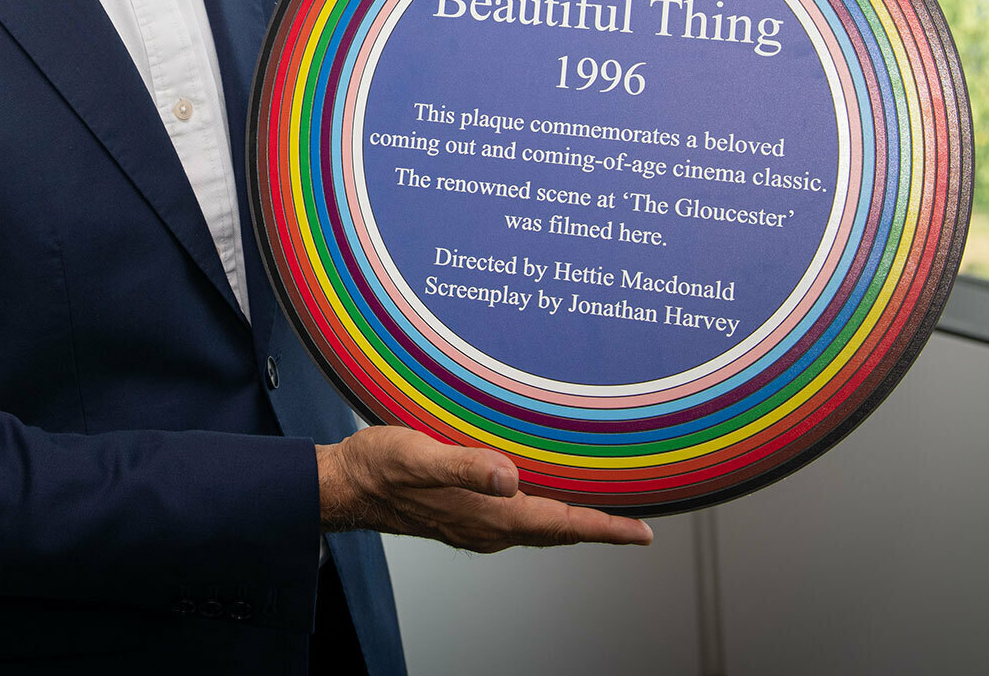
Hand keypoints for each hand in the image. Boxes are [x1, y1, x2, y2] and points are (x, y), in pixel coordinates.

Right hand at [316, 426, 653, 551]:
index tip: (643, 533)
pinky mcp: (463, 516)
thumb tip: (510, 477)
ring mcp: (475, 526)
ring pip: (539, 528)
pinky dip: (543, 514)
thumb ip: (465, 466)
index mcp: (487, 516)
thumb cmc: (378, 467)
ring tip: (601, 513)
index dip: (606, 528)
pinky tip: (540, 496)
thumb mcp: (419, 456)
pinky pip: (517, 521)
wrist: (345, 484)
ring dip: (572, 522)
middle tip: (636, 526)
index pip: (561, 525)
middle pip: (557, 531)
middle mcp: (487, 528)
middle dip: (598, 528)